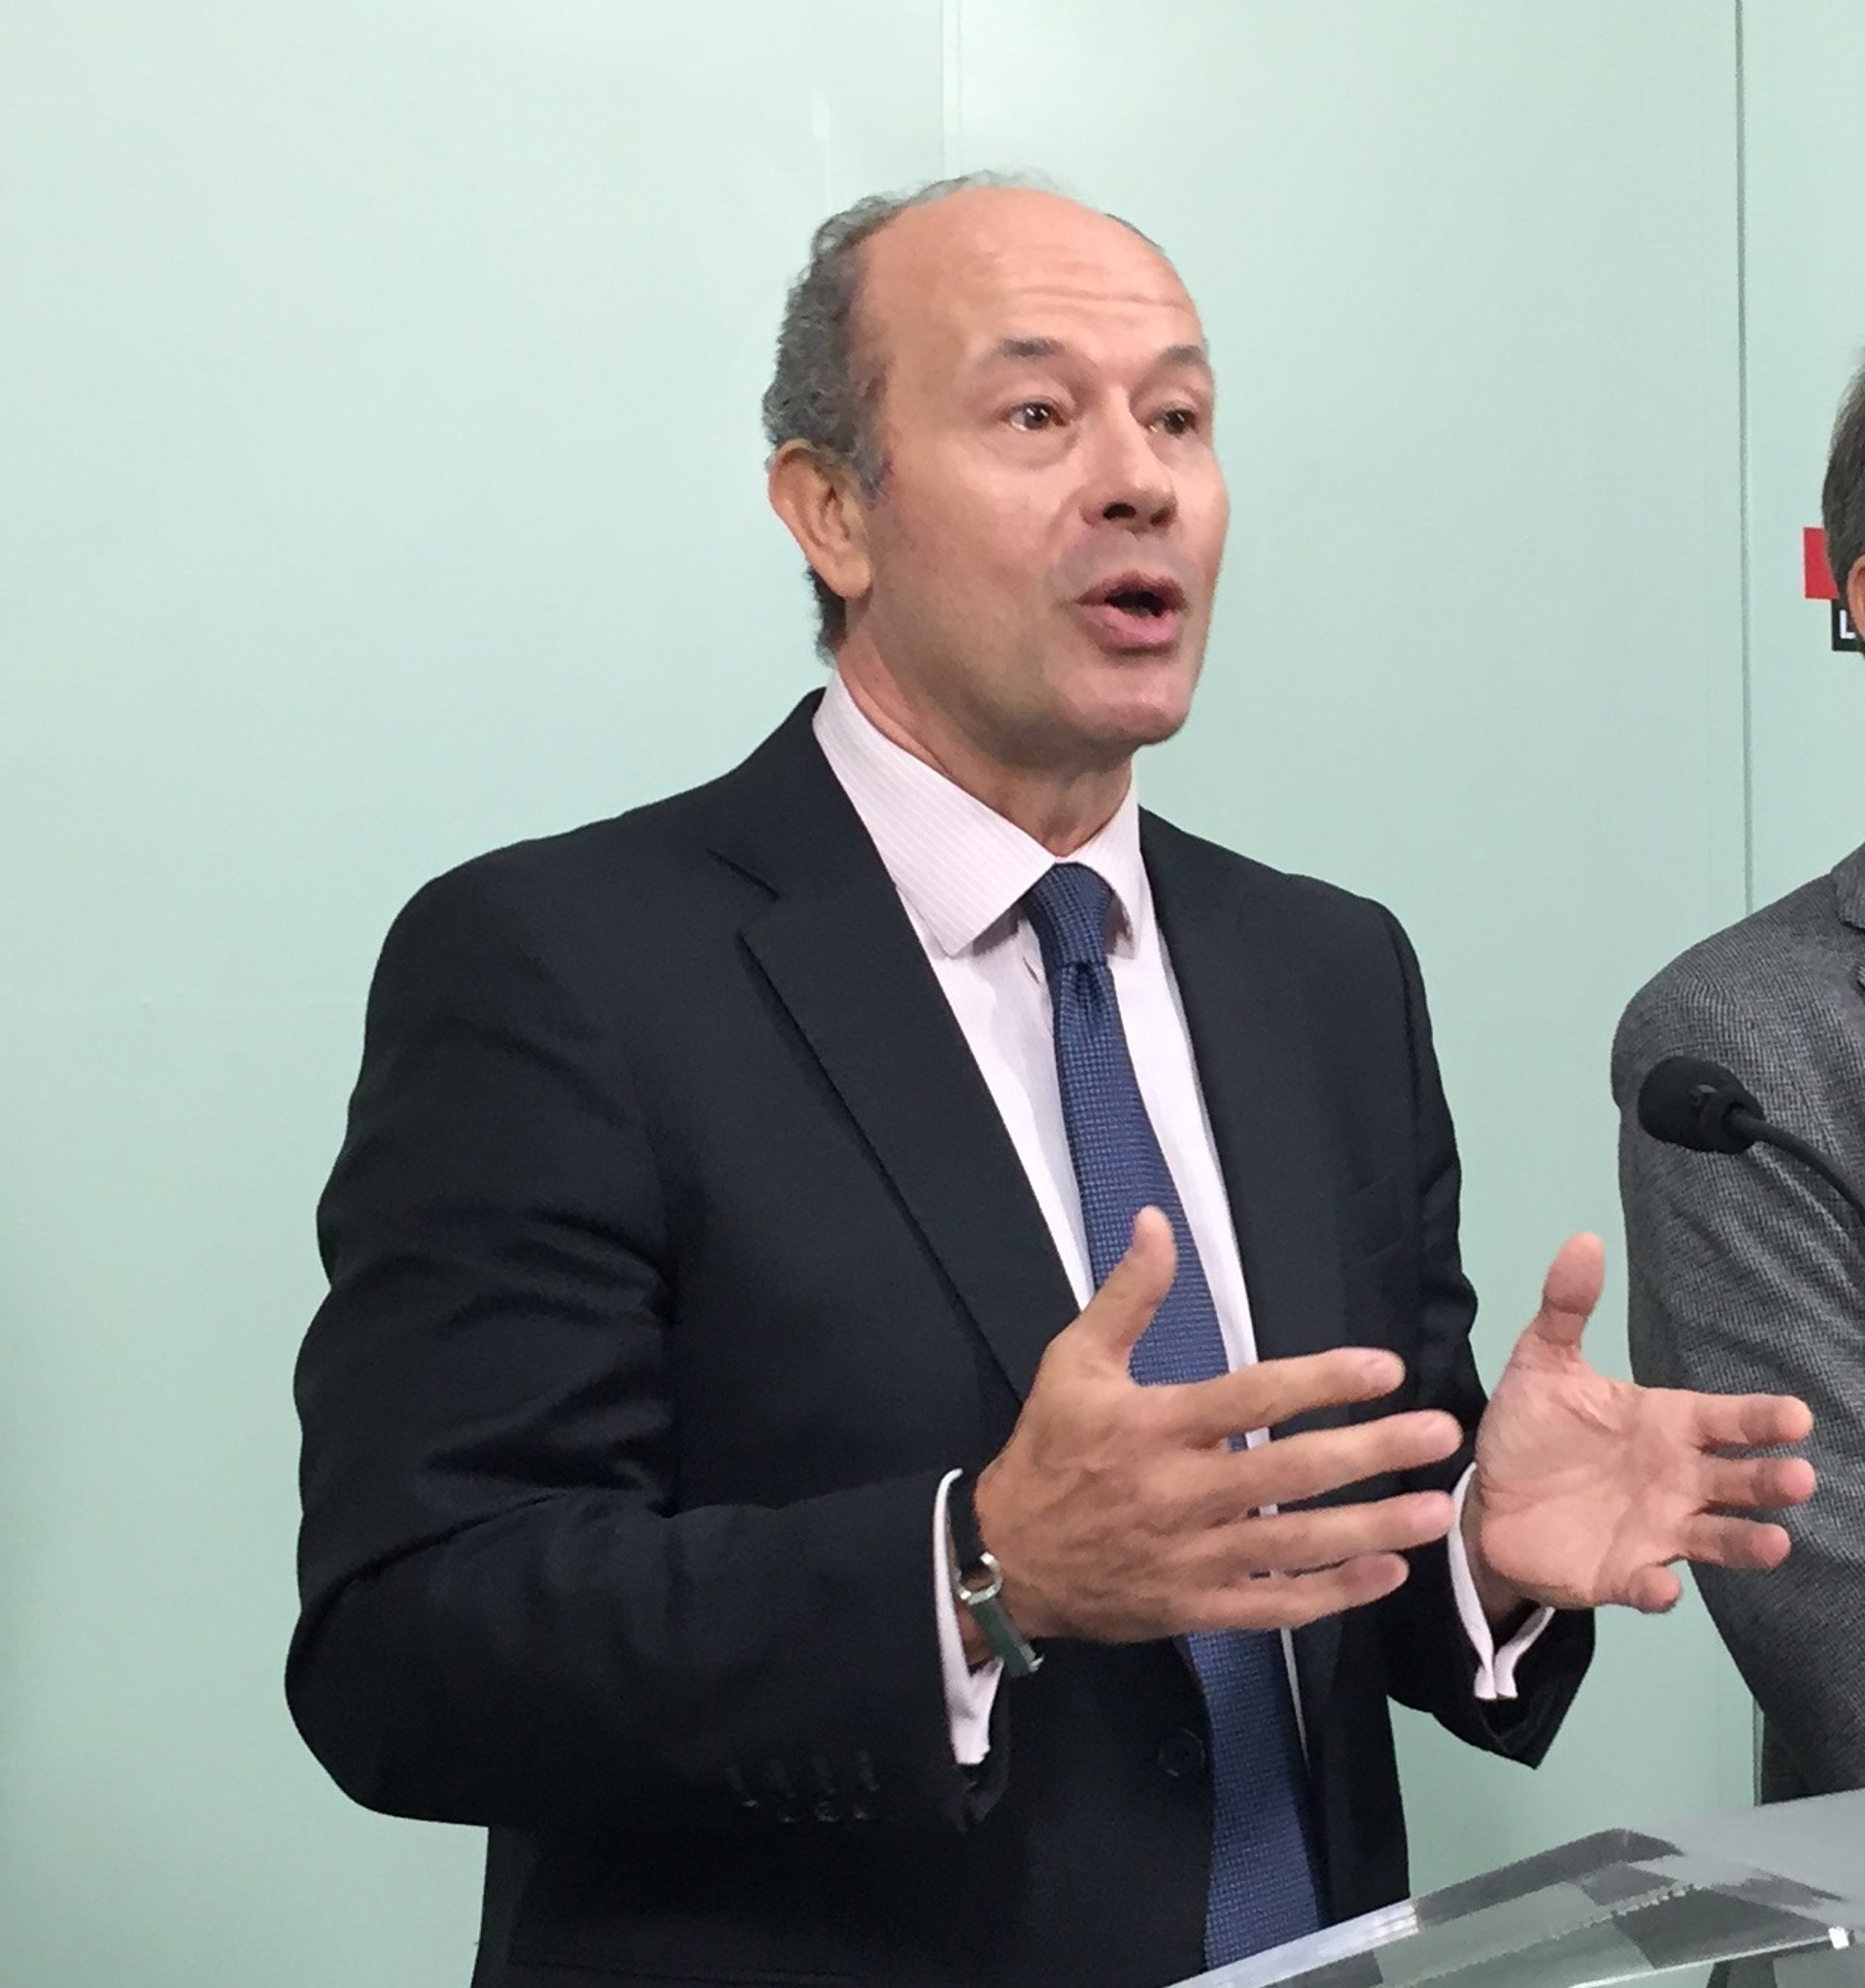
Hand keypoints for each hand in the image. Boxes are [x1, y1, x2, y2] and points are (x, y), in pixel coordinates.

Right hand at [970, 1208, 1463, 1647]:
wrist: (1007, 1558)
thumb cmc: (1049, 1449)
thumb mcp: (1074, 1360)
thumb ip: (1129, 1294)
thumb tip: (1156, 1220)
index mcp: (1155, 1426)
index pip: (1251, 1397)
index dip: (1320, 1381)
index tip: (1383, 1367)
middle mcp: (1180, 1492)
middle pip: (1291, 1473)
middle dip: (1373, 1453)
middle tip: (1439, 1434)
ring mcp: (1192, 1557)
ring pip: (1296, 1546)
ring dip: (1373, 1528)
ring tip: (1437, 1509)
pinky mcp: (1196, 1608)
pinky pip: (1275, 1607)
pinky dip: (1334, 1595)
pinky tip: (1387, 1575)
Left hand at [1467, 1233, 1816, 1615]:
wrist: (1491, 1499)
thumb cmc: (1534, 1429)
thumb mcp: (1542, 1363)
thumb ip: (1566, 1309)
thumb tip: (1584, 1240)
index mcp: (1665, 1425)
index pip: (1724, 1419)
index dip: (1758, 1418)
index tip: (1795, 1416)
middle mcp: (1675, 1480)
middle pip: (1735, 1481)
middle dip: (1769, 1481)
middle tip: (1799, 1477)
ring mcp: (1655, 1531)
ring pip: (1714, 1539)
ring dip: (1745, 1543)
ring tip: (1775, 1542)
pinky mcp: (1621, 1574)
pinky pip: (1647, 1585)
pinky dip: (1657, 1588)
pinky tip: (1662, 1586)